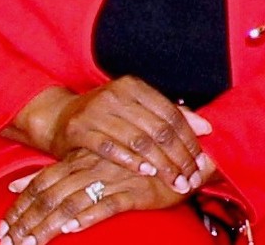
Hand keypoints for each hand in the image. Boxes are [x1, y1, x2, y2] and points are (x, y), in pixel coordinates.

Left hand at [0, 152, 183, 244]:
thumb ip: (53, 173)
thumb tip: (14, 185)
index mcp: (79, 159)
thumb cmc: (130, 163)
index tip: (2, 229)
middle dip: (26, 222)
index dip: (18, 207)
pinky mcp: (135, 192)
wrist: (183, 157)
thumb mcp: (87, 163)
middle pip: (49, 196)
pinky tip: (71, 228)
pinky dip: (87, 216)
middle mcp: (92, 167)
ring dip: (48, 226)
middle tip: (8, 244)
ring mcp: (113, 178)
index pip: (39, 183)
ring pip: (72, 202)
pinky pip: (107, 204)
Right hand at [21, 78, 214, 190]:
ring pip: (138, 139)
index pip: (171, 114)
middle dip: (178, 156)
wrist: (58, 117)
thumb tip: (207, 128)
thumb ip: (169, 116)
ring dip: (159, 162)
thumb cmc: (104, 115)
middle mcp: (116, 94)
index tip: (200, 161)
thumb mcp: (135, 110)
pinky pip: (110, 147)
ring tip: (173, 178)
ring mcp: (96, 110)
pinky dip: (130, 160)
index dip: (189, 139)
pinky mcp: (79, 129)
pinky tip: (146, 172)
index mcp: (134, 86)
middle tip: (190, 177)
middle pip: (158, 129)